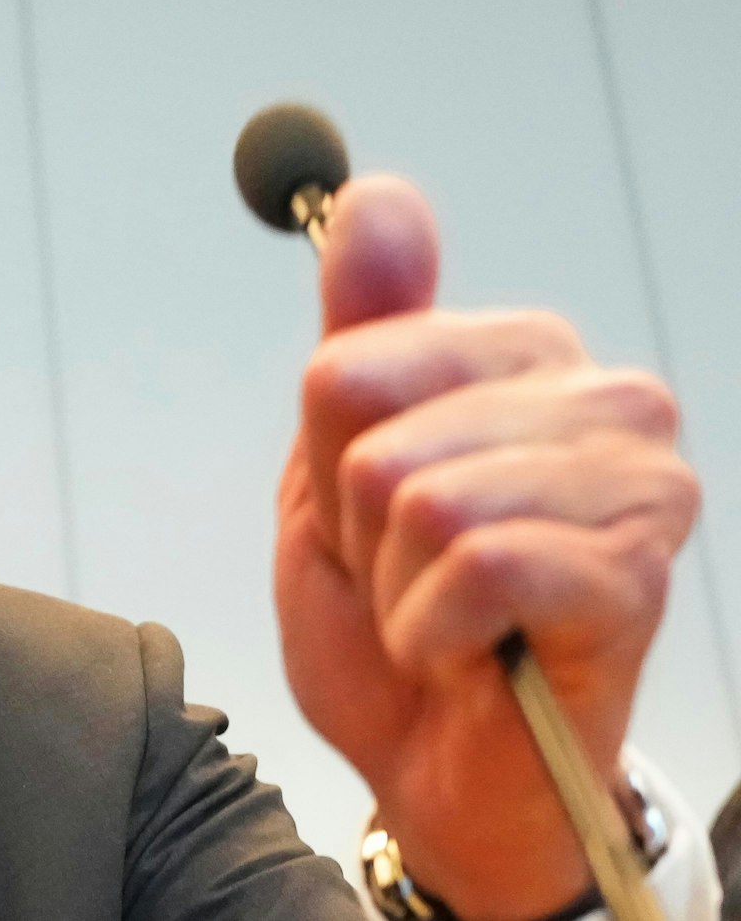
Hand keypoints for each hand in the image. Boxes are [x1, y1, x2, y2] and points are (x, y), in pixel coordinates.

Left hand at [274, 176, 697, 919]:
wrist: (436, 768)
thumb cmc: (393, 619)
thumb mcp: (335, 467)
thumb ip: (359, 332)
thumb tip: (378, 196)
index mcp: (521, 357)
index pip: (348, 366)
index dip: (327, 465)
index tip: (370, 518)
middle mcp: (601, 400)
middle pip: (374, 433)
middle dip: (359, 531)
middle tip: (410, 579)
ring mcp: (635, 482)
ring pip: (421, 498)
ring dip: (397, 586)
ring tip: (442, 617)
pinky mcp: (637, 573)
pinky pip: (474, 563)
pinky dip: (434, 629)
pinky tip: (473, 652)